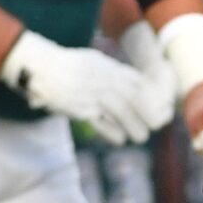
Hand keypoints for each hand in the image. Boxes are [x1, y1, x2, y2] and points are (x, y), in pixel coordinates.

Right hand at [0, 31, 166, 143]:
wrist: (40, 66)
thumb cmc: (69, 66)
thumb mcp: (96, 63)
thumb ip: (115, 75)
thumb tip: (138, 88)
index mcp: (109, 67)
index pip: (140, 83)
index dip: (154, 98)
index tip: (163, 109)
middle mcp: (104, 79)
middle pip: (136, 99)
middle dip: (150, 114)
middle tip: (157, 126)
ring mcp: (92, 94)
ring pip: (122, 113)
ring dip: (134, 127)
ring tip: (140, 137)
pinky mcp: (79, 108)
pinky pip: (102, 123)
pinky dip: (114, 133)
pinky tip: (120, 140)